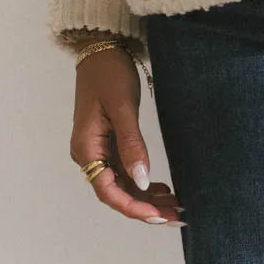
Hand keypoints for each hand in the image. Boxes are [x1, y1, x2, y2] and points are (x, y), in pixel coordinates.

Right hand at [70, 49, 183, 226]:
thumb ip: (131, 143)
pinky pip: (125, 169)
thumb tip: (141, 180)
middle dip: (145, 207)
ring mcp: (99, 148)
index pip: (108, 190)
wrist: (102, 48)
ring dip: (147, 196)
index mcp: (86, 148)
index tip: (158, 215)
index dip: (133, 207)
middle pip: (117, 191)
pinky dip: (143, 180)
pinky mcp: (109, 140)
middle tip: (176, 216)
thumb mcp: (122, 107)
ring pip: (123, 182)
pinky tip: (162, 188)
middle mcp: (89, 154)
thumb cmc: (109, 73)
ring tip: (175, 205)